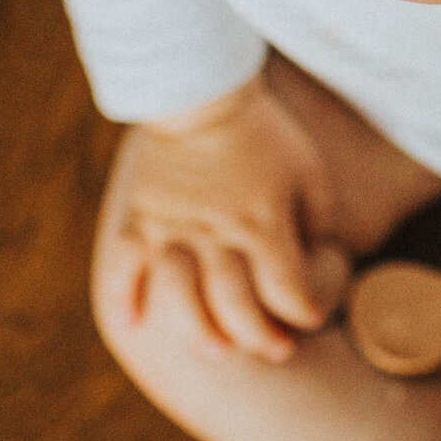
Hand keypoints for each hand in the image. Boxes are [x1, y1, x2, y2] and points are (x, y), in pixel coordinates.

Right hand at [99, 72, 351, 361]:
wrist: (201, 91)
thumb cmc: (263, 132)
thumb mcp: (308, 171)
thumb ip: (317, 219)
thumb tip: (319, 256)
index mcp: (263, 223)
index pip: (287, 291)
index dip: (305, 313)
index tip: (308, 314)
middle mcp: (218, 233)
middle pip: (235, 307)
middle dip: (259, 337)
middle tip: (273, 349)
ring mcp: (173, 229)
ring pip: (181, 299)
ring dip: (199, 332)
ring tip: (216, 349)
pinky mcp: (139, 218)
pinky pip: (123, 267)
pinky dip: (122, 299)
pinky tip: (131, 324)